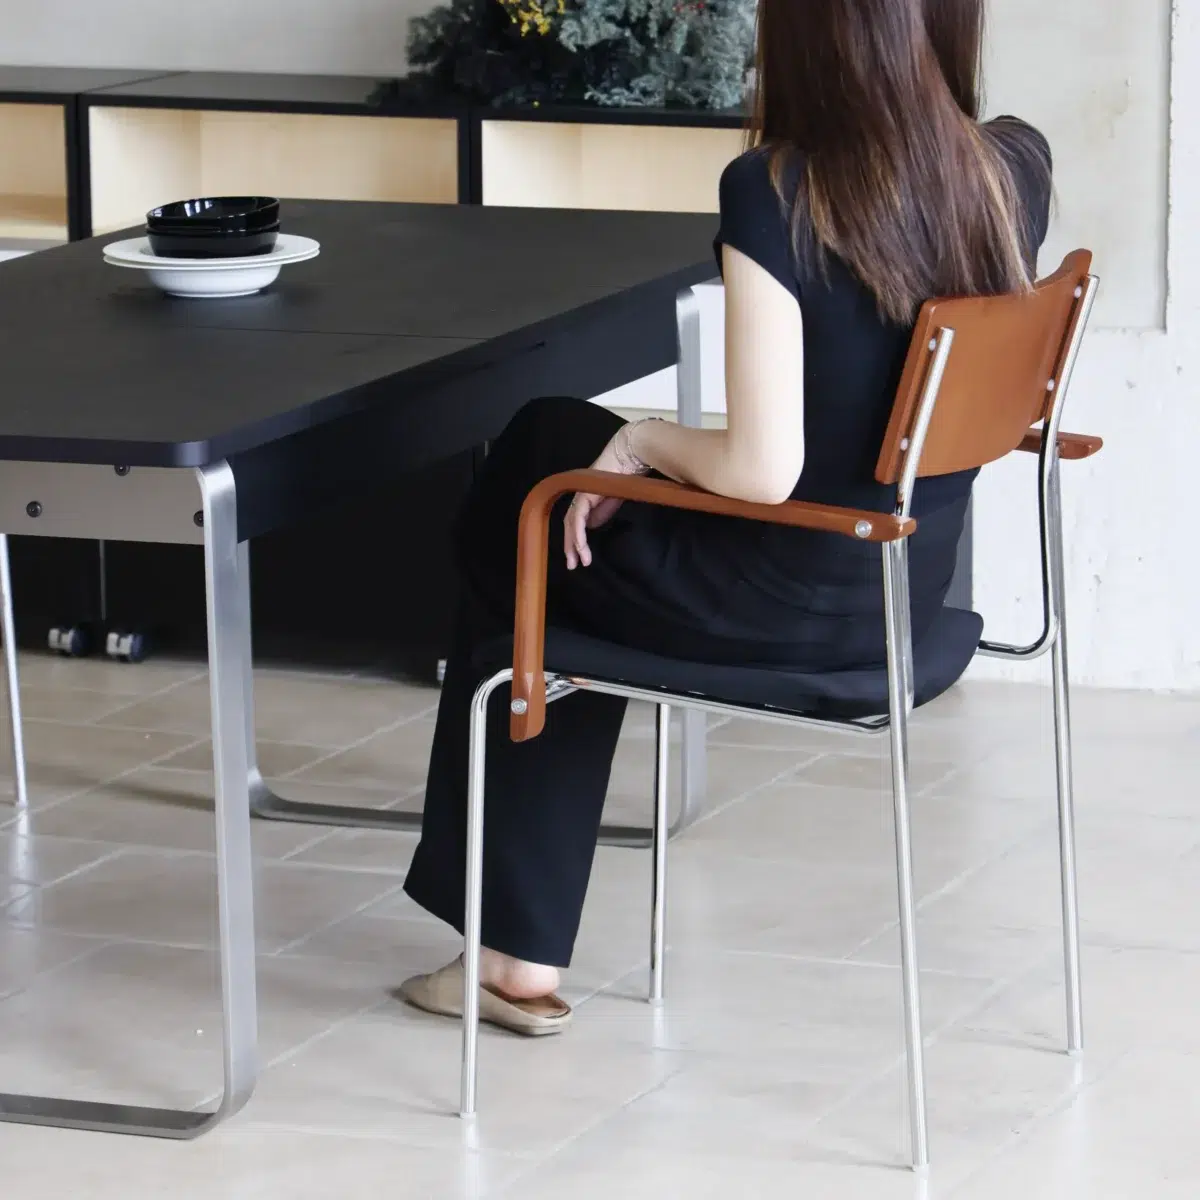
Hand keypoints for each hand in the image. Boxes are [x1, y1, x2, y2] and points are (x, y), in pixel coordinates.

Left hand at [564, 422, 650, 569]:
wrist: (631, 456)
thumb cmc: (628, 474)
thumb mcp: (614, 500)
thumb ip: (602, 511)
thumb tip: (592, 526)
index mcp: (587, 497)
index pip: (576, 521)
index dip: (575, 539)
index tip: (580, 557)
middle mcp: (580, 495)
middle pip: (570, 524)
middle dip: (570, 546)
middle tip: (573, 565)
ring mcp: (581, 493)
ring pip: (572, 523)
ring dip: (574, 544)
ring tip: (580, 561)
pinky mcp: (585, 493)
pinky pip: (578, 517)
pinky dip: (579, 533)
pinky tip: (581, 547)